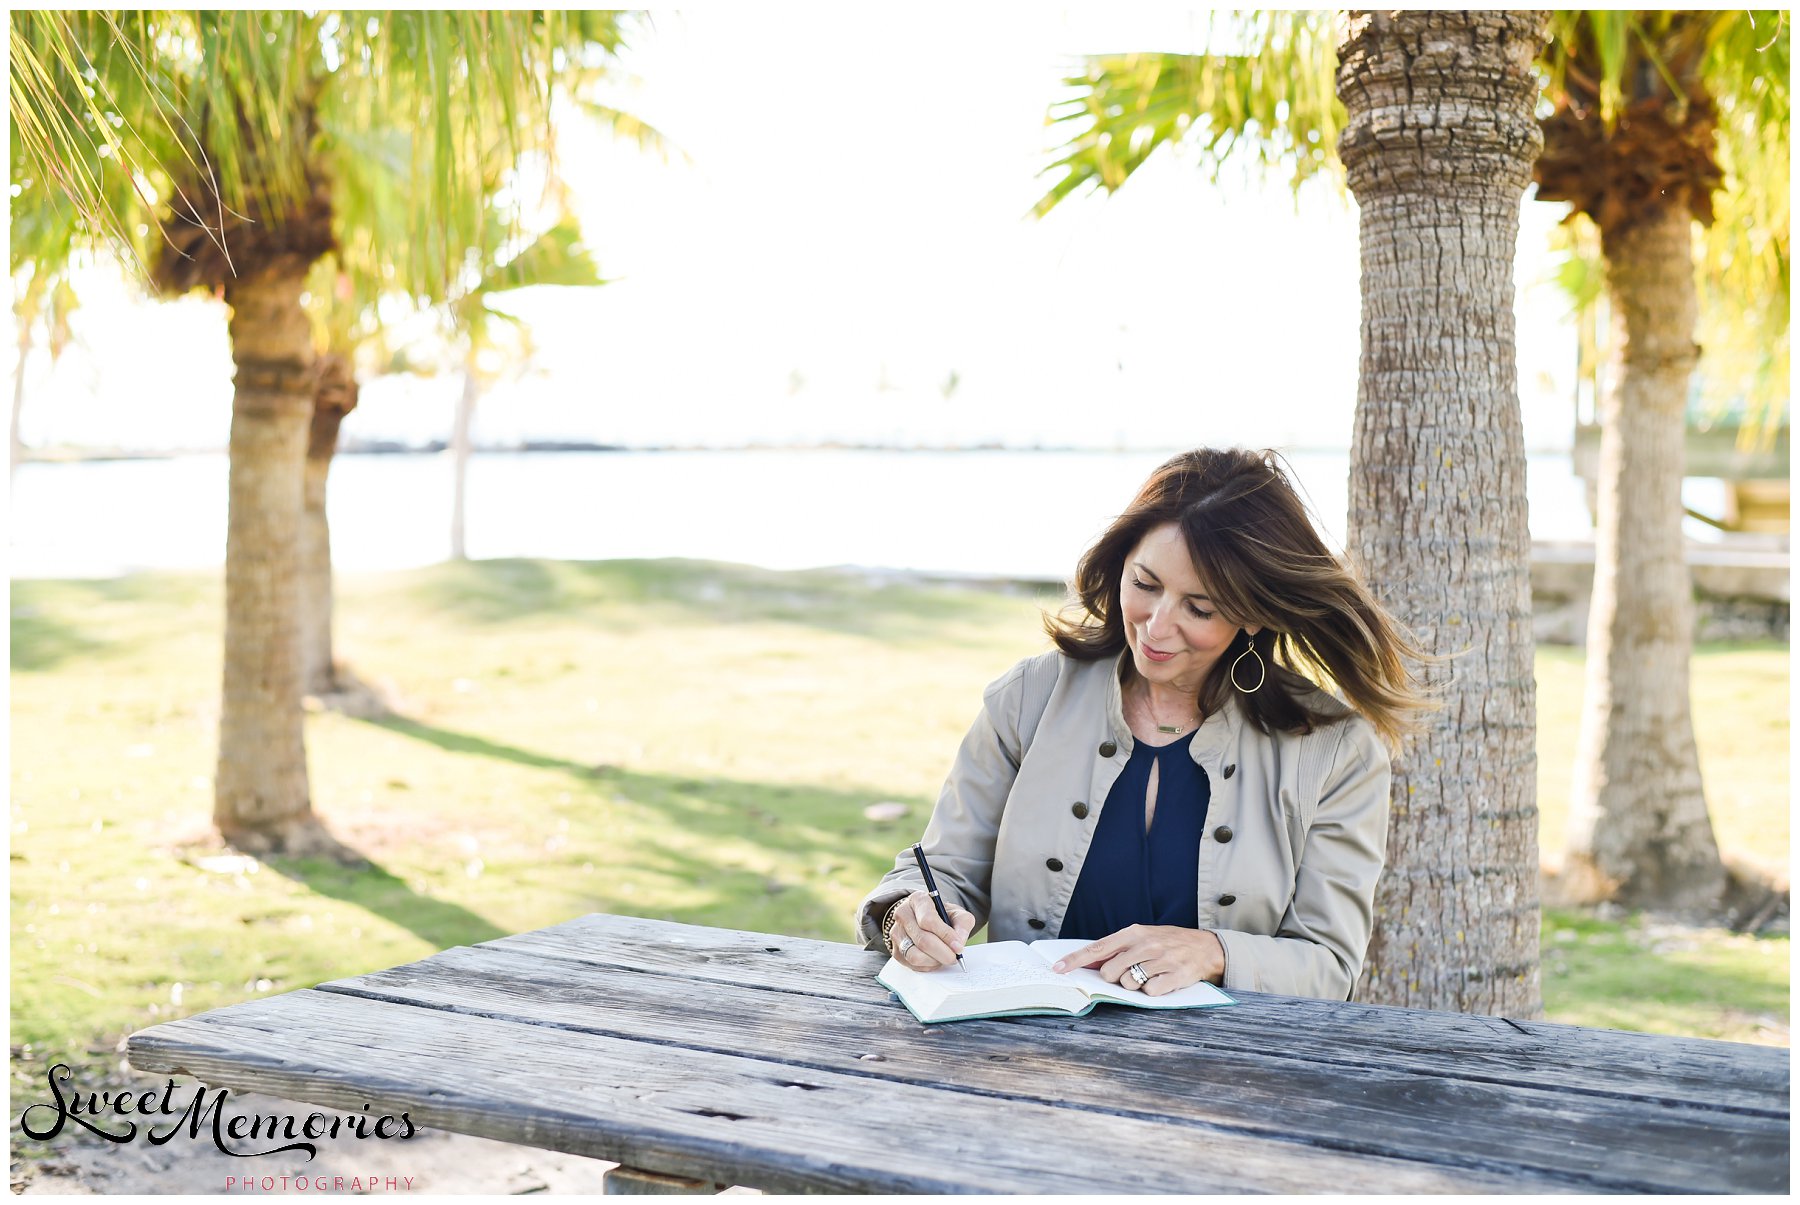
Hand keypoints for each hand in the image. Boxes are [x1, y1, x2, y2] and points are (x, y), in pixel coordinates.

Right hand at [888, 890, 974, 971]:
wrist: (926, 920)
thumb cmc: (942, 916)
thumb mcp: (956, 913)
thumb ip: (962, 924)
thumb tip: (959, 943)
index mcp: (918, 900)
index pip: (928, 920)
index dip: (945, 935)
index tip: (958, 946)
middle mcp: (903, 914)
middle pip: (922, 940)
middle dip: (943, 953)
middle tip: (955, 957)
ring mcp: (897, 933)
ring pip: (915, 955)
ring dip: (935, 961)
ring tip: (944, 957)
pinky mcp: (895, 950)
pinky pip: (912, 965)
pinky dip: (927, 966)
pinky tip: (934, 959)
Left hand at [1050, 925, 1224, 995]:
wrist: (1206, 947)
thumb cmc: (1168, 943)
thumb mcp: (1142, 938)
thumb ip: (1117, 949)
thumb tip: (1086, 963)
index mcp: (1133, 933)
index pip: (1097, 948)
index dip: (1075, 959)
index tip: (1057, 969)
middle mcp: (1146, 944)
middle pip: (1111, 971)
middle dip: (1114, 979)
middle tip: (1128, 975)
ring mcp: (1161, 959)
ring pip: (1129, 983)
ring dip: (1134, 986)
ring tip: (1149, 976)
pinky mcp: (1176, 976)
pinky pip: (1150, 992)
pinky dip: (1152, 993)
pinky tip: (1161, 982)